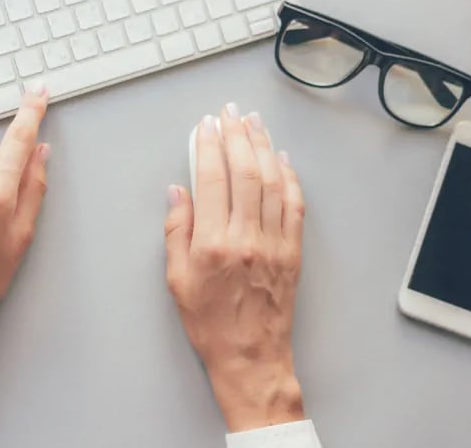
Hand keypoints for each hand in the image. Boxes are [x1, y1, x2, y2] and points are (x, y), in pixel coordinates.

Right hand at [164, 104, 305, 431]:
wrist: (250, 357)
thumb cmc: (211, 325)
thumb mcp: (177, 281)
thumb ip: (176, 232)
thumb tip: (178, 192)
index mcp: (213, 244)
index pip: (210, 180)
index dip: (207, 147)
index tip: (205, 127)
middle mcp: (246, 238)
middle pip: (244, 172)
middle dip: (236, 136)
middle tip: (230, 114)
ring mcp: (274, 243)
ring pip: (271, 182)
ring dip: (262, 147)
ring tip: (254, 123)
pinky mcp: (292, 251)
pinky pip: (294, 205)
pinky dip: (289, 177)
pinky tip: (281, 159)